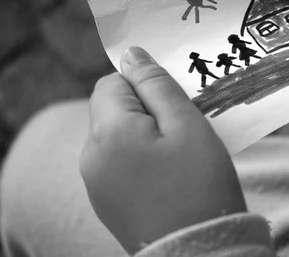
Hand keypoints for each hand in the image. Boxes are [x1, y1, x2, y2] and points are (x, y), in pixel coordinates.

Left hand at [80, 47, 245, 254]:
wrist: (198, 253)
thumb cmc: (199, 184)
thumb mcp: (186, 125)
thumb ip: (156, 84)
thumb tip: (130, 53)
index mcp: (107, 132)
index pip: (113, 82)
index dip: (145, 84)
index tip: (175, 101)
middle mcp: (90, 155)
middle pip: (112, 109)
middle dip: (146, 109)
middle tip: (183, 128)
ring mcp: (94, 182)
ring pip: (116, 135)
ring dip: (144, 133)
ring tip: (179, 154)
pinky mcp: (105, 201)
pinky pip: (117, 162)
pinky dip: (139, 157)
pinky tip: (167, 175)